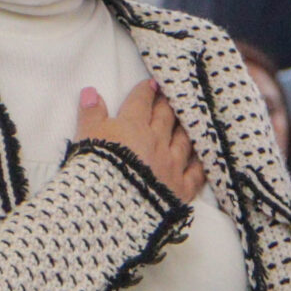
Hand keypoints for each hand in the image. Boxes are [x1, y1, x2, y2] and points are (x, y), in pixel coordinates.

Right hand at [76, 80, 204, 202]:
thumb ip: (90, 114)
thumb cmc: (95, 170)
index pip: (141, 102)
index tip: (152, 83)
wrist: (111, 207)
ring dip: (186, 128)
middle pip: (165, 117)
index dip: (146, 91)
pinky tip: (204, 156)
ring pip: (184, 140)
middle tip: (171, 95)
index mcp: (132, 127)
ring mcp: (172, 165)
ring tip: (189, 120)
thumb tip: (90, 91)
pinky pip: (196, 173)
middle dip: (167, 104)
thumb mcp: (86, 138)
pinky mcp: (181, 189)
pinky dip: (200, 163)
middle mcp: (157, 142)